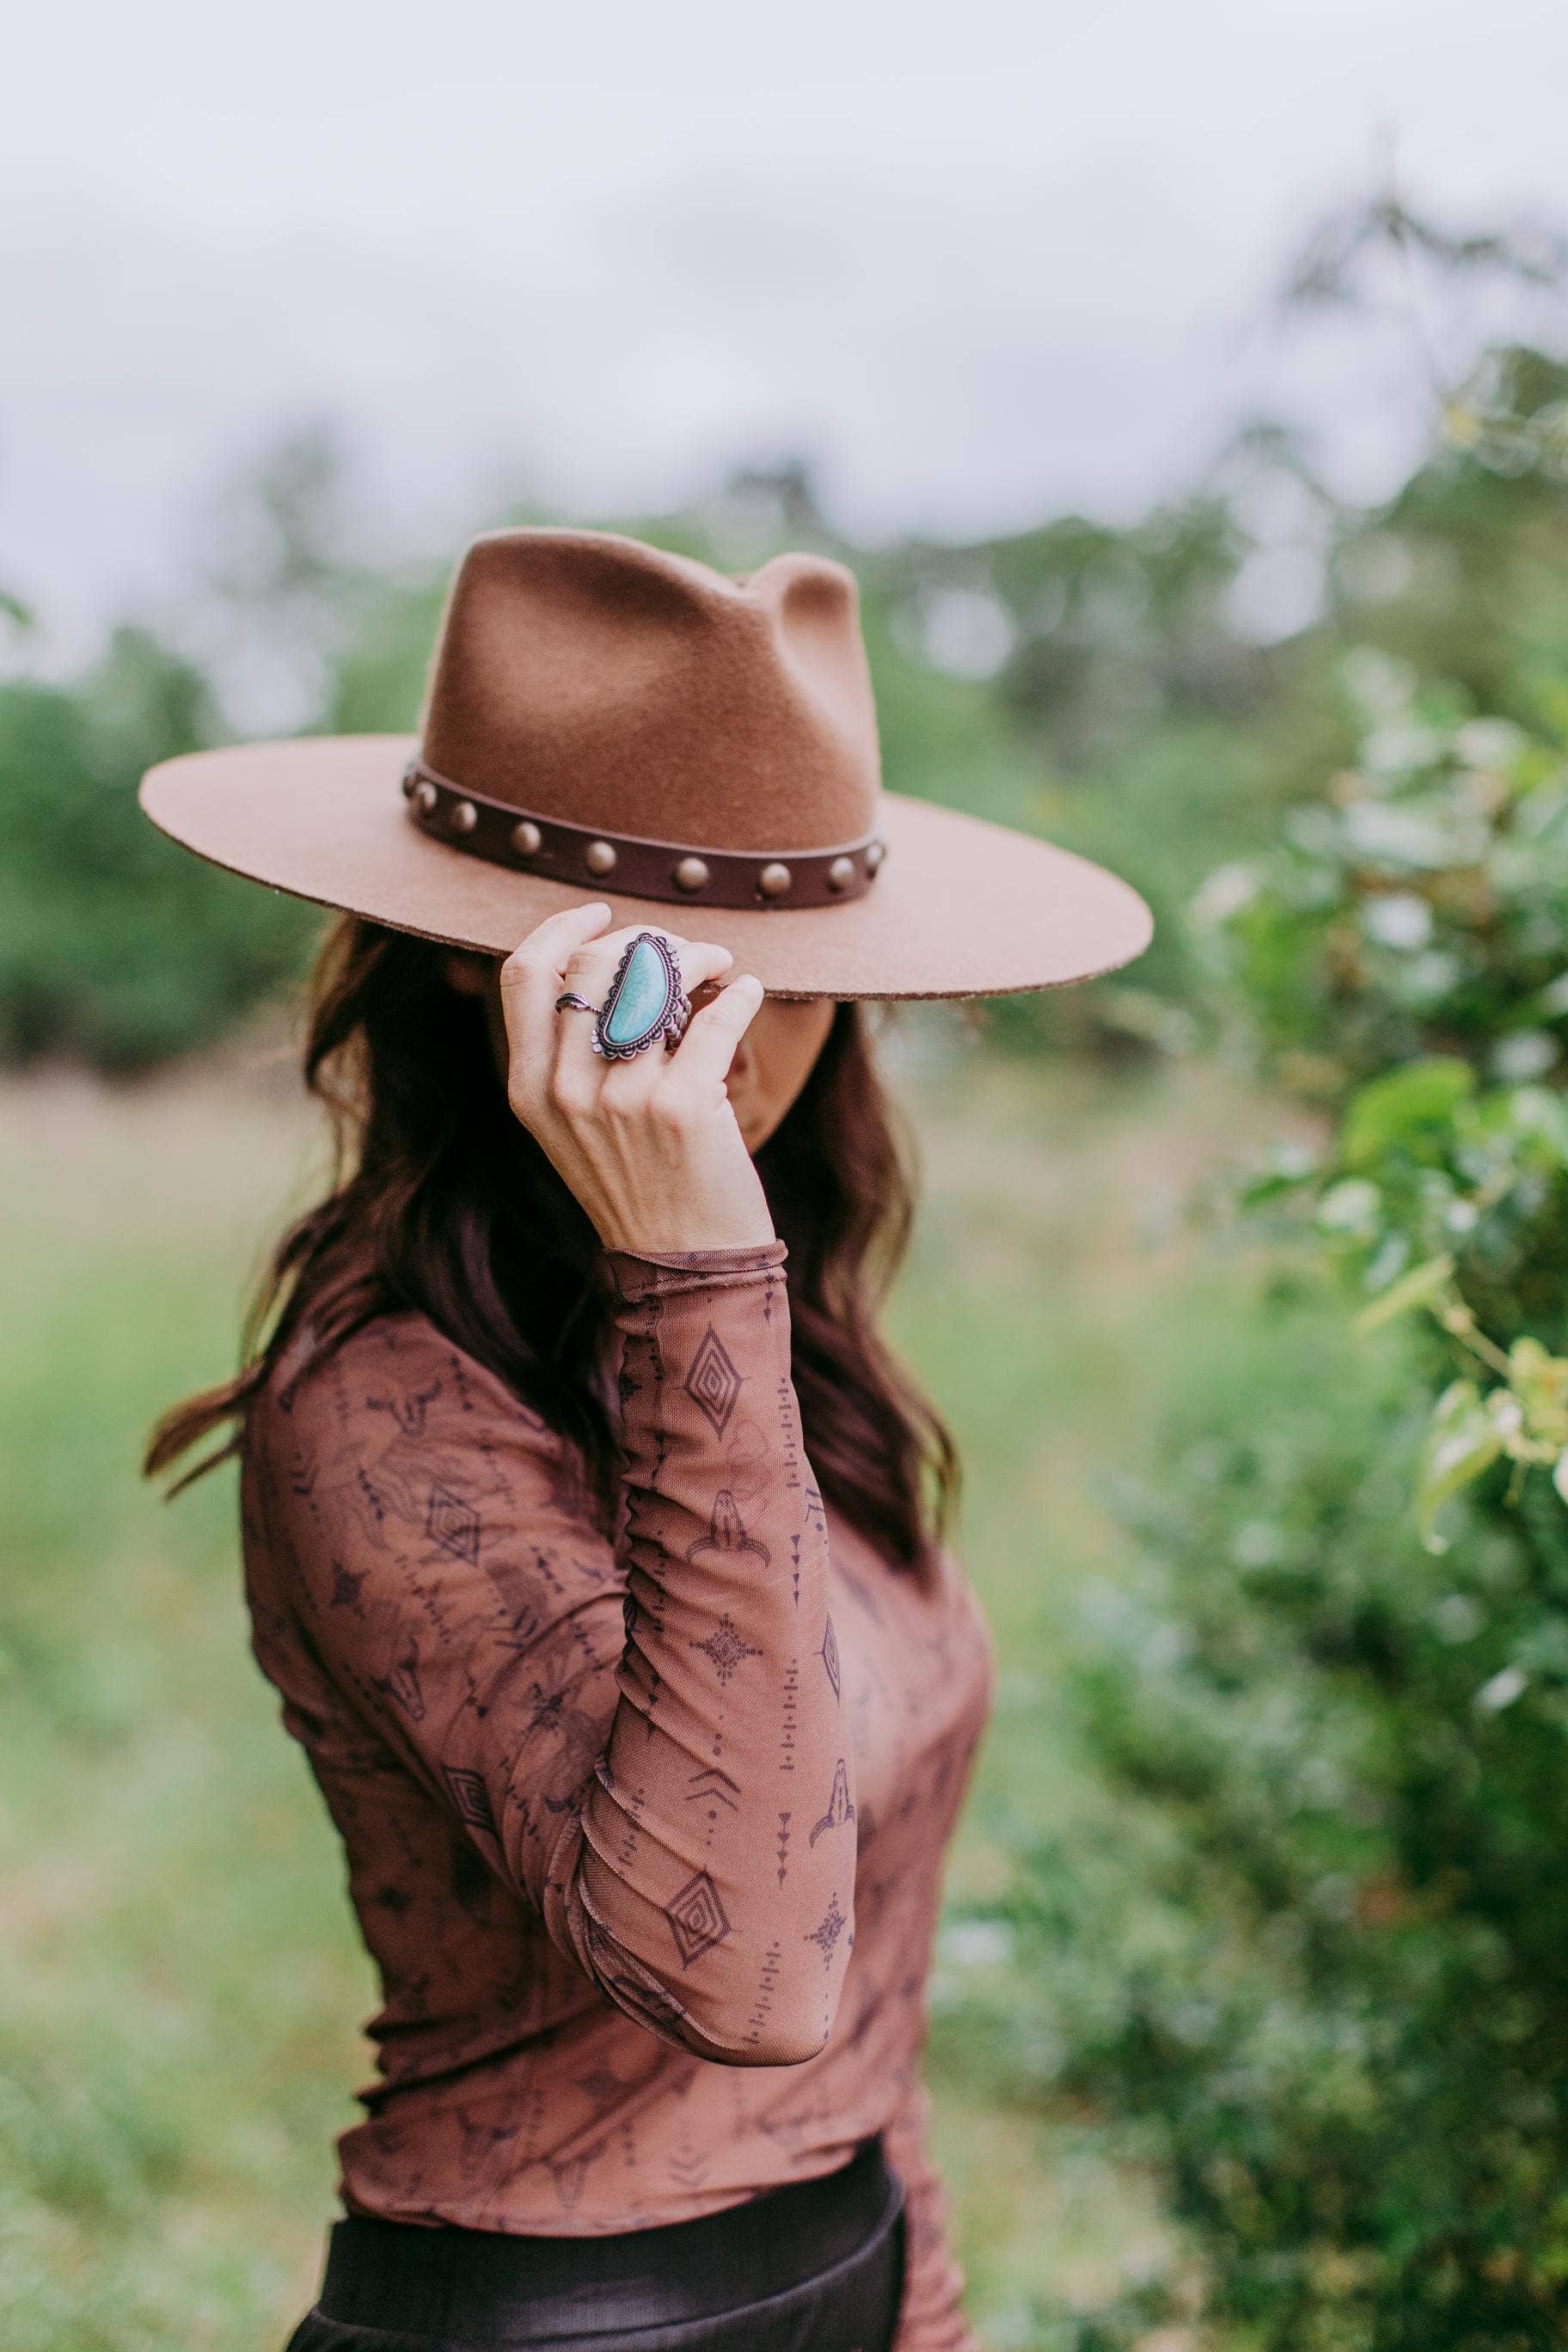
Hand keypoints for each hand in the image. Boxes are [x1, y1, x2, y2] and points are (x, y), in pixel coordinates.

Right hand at [500, 902, 774, 1255]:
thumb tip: (613, 957)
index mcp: (530, 1090)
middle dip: (646, 940)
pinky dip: (740, 992)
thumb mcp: (574, 1125)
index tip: (603, 914)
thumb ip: (571, 1053)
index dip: (564, 928)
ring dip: (699, 957)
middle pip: (594, 962)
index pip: (524, 974)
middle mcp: (567, 1092)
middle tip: (684, 953)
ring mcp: (624, 1100)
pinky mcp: (684, 1107)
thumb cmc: (638, 1184)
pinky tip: (746, 992)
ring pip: (656, 979)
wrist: (683, 1265)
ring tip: (718, 969)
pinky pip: (717, 1016)